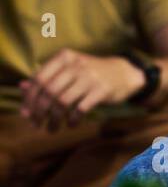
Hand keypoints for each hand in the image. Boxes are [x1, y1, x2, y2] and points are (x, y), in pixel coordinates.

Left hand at [19, 50, 144, 131]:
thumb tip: (23, 88)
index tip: (27, 113)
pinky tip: (71, 124)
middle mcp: (75, 66)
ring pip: (63, 102)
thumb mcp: (69, 69)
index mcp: (64, 58)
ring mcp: (89, 78)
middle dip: (40, 111)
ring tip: (52, 128)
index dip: (30, 98)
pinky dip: (73, 119)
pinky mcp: (102, 91)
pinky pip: (81, 108)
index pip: (39, 78)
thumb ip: (47, 77)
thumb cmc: (92, 73)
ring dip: (55, 119)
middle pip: (49, 91)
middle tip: (37, 124)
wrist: (125, 73)